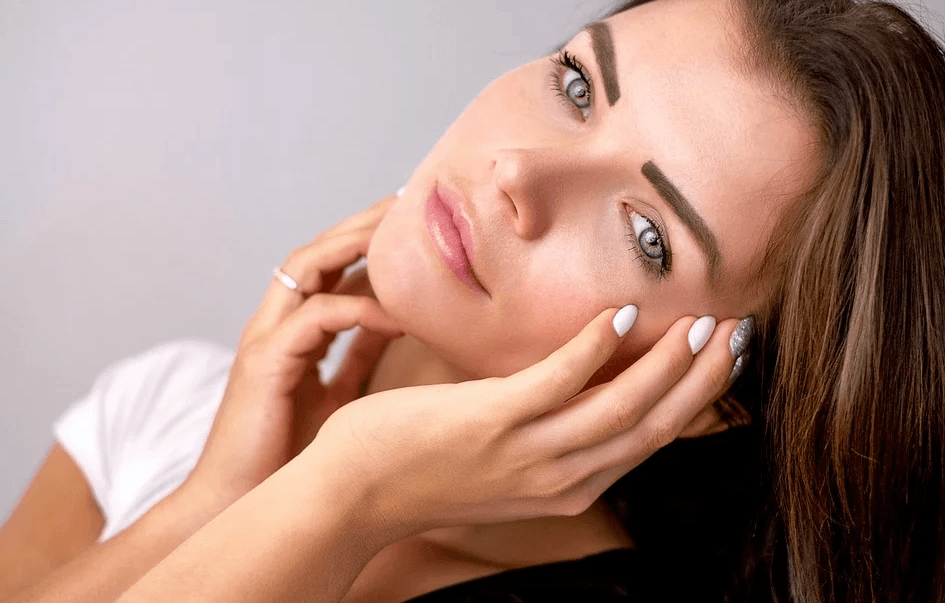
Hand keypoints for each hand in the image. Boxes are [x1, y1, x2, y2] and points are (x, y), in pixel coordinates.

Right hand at [182, 195, 403, 510]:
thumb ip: (358, 355)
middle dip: (362, 224)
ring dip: (355, 245)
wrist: (238, 505)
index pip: (327, 265)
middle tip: (409, 204)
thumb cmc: (289, 455)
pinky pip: (316, 318)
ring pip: (306, 267)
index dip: (365, 239)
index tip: (410, 223)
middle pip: (317, 251)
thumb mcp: (337, 393)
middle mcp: (274, 323)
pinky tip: (396, 314)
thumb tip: (397, 325)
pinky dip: (358, 309)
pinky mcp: (265, 363)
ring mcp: (265, 339)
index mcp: (291, 328)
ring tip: (401, 233)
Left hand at [309, 308, 740, 542]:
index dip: (696, 397)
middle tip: (738, 330)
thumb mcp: (509, 459)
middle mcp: (560, 478)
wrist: (356, 492)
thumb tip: (587, 379)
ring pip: (618, 408)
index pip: (650, 439)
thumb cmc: (429, 465)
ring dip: (668, 363)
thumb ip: (553, 428)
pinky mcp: (490, 422)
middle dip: (702, 379)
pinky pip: (556, 384)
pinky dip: (596, 349)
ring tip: (701, 321)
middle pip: (652, 426)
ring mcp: (527, 453)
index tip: (726, 355)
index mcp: (569, 484)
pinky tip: (621, 316)